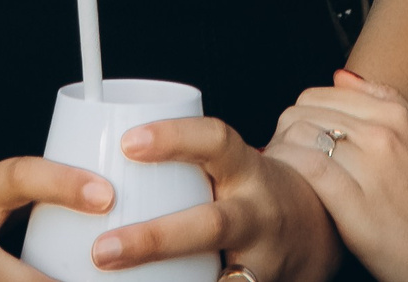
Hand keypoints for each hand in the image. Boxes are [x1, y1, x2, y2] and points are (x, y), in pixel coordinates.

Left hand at [88, 116, 344, 281]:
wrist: (316, 228)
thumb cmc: (247, 191)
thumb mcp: (227, 166)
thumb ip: (180, 163)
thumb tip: (91, 153)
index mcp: (244, 168)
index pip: (215, 141)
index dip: (173, 139)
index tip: (128, 143)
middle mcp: (257, 212)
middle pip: (211, 225)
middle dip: (155, 240)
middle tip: (102, 250)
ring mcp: (262, 257)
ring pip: (225, 278)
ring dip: (172, 281)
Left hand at [269, 71, 407, 281]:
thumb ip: (385, 103)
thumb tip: (341, 76)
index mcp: (397, 114)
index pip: (324, 94)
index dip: (302, 113)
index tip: (297, 134)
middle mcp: (384, 134)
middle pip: (307, 111)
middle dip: (286, 130)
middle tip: (284, 152)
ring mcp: (371, 167)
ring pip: (302, 134)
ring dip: (281, 149)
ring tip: (282, 169)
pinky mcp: (356, 203)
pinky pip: (307, 167)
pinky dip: (288, 167)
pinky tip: (287, 182)